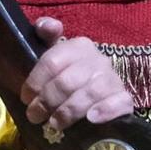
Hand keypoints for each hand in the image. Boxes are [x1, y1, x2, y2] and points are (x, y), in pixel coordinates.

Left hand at [20, 18, 133, 132]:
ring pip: (91, 93)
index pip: (52, 62)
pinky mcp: (125, 98)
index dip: (35, 82)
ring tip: (55, 124)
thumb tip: (48, 25)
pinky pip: (119, 102)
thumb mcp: (55, 54)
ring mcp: (113, 79)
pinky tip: (92, 119)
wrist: (100, 92)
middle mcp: (98, 59)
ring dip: (69, 111)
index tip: (26, 98)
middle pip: (68, 81)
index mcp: (78, 46)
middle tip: (35, 116)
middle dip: (47, 101)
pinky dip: (105, 111)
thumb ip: (45, 35)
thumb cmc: (68, 74)